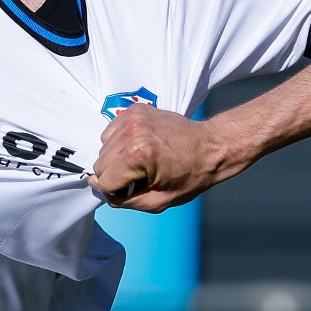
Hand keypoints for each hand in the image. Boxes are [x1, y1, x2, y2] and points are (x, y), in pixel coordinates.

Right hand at [88, 106, 230, 212]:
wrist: (213, 146)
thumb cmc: (193, 174)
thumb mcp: (160, 200)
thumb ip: (124, 199)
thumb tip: (97, 186)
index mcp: (139, 155)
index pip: (104, 182)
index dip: (118, 191)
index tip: (139, 187)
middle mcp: (134, 132)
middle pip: (100, 165)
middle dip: (116, 175)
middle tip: (143, 175)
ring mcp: (134, 118)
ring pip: (102, 149)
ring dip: (117, 159)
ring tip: (144, 160)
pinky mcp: (135, 110)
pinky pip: (110, 133)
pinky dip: (119, 142)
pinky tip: (140, 146)